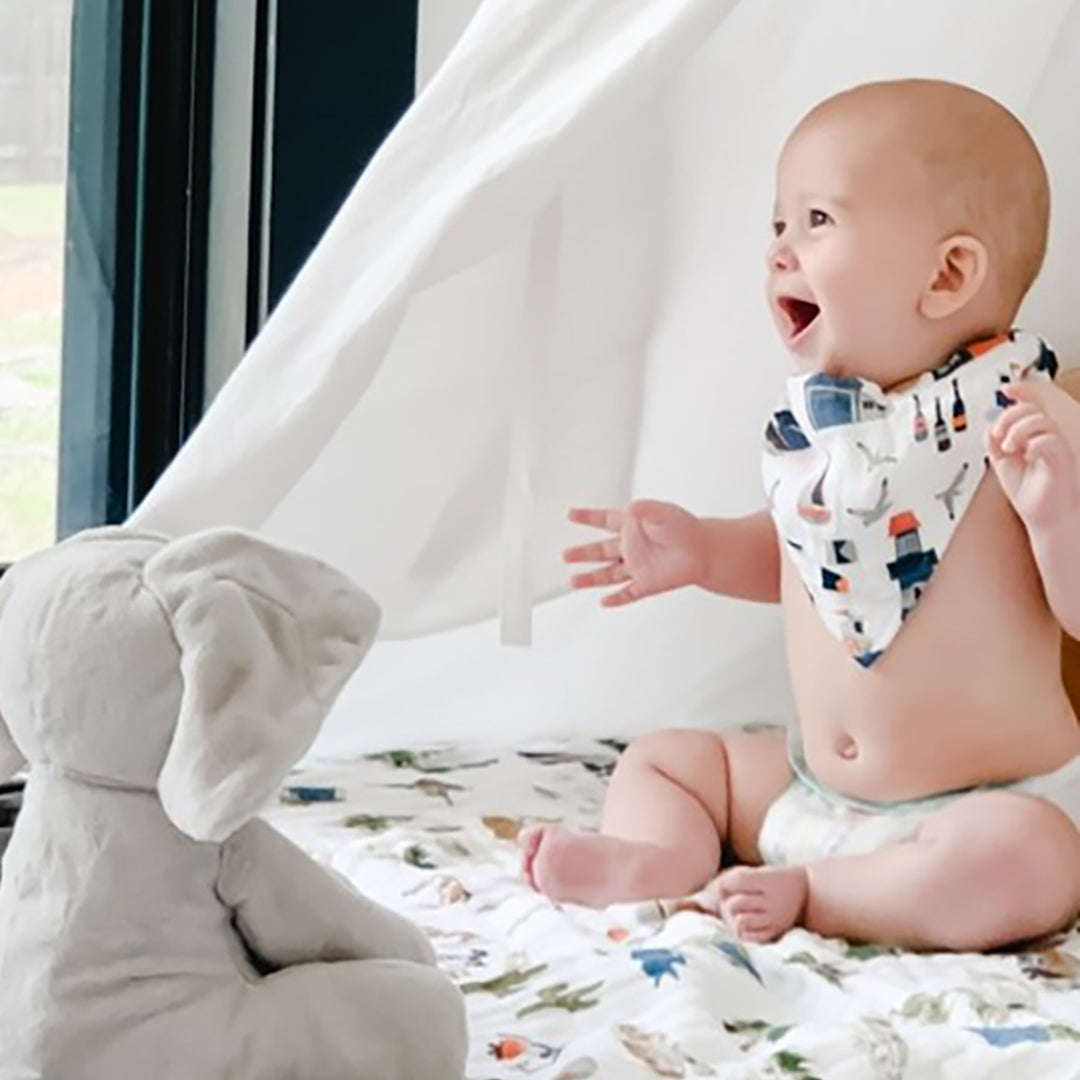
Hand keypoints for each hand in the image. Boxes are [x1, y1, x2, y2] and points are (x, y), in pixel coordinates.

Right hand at [562, 500, 708, 606]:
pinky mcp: (647, 583)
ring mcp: (637, 566)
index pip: (605, 520)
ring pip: (608, 574)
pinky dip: (616, 599)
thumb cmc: (685, 528)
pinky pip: (628, 593)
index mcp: (632, 526)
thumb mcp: (663, 512)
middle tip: (565, 554)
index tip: (572, 514)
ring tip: (573, 581)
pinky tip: (604, 602)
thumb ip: (645, 509)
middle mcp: (631, 547)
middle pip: (601, 551)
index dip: (588, 517)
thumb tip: (630, 509)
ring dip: (591, 578)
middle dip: (583, 553)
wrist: (704, 551)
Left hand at [988, 384, 1078, 530]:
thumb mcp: (1004, 464)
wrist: (1047, 518)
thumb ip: (996, 444)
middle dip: (1009, 415)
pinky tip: (1024, 454)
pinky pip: (1048, 440)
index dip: (1023, 391)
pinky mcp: (1061, 460)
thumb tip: (989, 428)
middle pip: (1032, 409)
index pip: (1031, 406)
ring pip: (1040, 420)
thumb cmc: (1031, 493)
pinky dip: (1031, 444)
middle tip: (999, 434)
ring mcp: (1056, 447)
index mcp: (1035, 436)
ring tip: (1008, 447)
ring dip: (1017, 429)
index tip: (1007, 389)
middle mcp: (1048, 438)